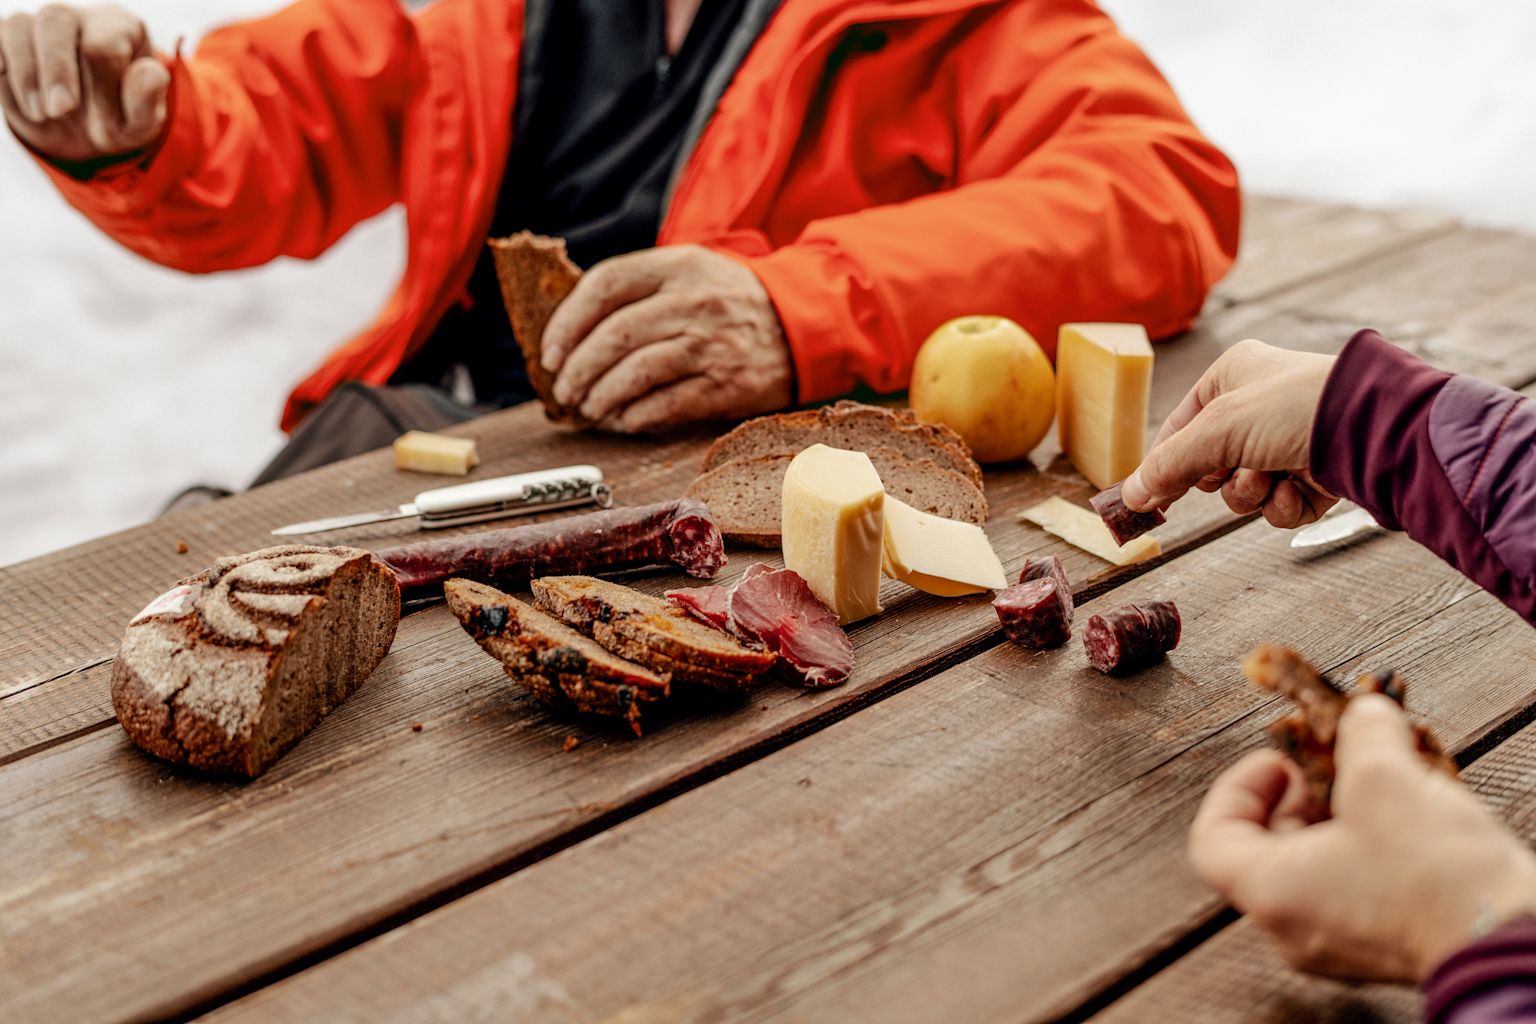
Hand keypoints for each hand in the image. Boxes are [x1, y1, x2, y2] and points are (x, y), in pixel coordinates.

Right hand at [0, 5, 168, 164]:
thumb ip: (147, 100)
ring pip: (18, 26)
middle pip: (56, 19)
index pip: (104, 45)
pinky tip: (15, 92)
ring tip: (42, 115)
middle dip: (56, 70)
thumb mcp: (140, 123)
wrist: (85, 135)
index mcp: (120, 28)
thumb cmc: (118, 120)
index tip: (106, 121)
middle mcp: (79, 17)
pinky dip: (1, 69)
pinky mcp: (7, 40)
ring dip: (26, 75)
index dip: (102, 87)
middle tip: (60, 112)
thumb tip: (151, 73)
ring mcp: (38, 24)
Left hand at [540, 245, 793, 432]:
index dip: (568, 321)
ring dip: (601, 396)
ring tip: (589, 409)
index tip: (551, 351)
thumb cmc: (733, 300)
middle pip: (614, 335)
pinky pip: (666, 403)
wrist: (804, 322)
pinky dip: (635, 416)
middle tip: (564, 389)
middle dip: (578, 368)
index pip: (605, 285)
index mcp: (677, 266)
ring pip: (636, 371)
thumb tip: (575, 331)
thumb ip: (640, 289)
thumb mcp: (690, 271)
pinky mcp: (726, 383)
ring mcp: (711, 343)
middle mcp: (692, 302)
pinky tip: (623, 420)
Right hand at [1121, 339, 1337, 527]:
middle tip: (1235, 471)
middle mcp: (1259, 407)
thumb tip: (1131, 496)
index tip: (1147, 499)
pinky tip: (1297, 489)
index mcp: (1232, 377)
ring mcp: (1289, 442)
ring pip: (1243, 490)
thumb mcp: (1216, 430)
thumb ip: (1168, 465)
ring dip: (1252, 493)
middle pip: (1210, 466)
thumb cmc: (1292, 407)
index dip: (1164, 464)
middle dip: (1222, 479)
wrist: (1373, 428)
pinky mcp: (1316, 473)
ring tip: (1273, 477)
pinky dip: (1284, 504)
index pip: (1179, 427)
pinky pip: (1279, 504)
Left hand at [1189, 695, 1535, 982]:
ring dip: (1339, 817)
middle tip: (1332, 764)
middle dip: (1298, 796)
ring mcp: (1338, 945)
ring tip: (1379, 782)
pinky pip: (1355, 889)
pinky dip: (1367, 848)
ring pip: (1315, 868)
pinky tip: (1409, 816)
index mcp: (1271, 892)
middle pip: (1266, 849)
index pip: (1213, 838)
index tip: (1279, 760)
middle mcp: (1292, 929)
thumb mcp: (1387, 778)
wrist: (1511, 942)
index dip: (1238, 788)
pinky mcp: (1383, 948)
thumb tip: (1362, 712)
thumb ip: (1361, 733)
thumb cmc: (1437, 874)